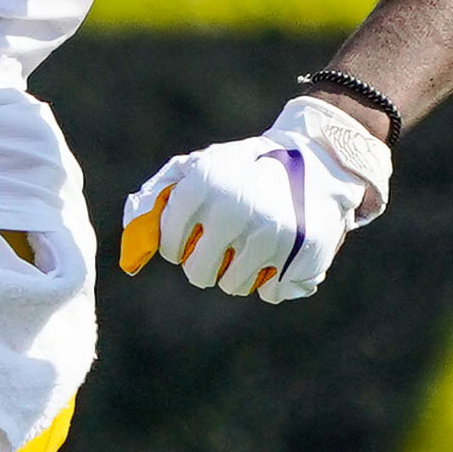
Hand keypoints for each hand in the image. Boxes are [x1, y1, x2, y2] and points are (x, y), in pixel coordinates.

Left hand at [118, 95, 394, 300]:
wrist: (318, 160)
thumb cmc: (249, 167)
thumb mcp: (206, 164)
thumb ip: (165, 193)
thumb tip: (134, 244)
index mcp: (203, 184)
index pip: (168, 243)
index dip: (176, 243)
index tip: (191, 235)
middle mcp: (234, 209)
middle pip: (198, 273)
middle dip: (206, 263)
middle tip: (223, 246)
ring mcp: (269, 234)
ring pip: (233, 285)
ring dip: (239, 272)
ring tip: (253, 245)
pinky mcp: (300, 254)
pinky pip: (270, 292)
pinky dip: (273, 279)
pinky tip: (280, 253)